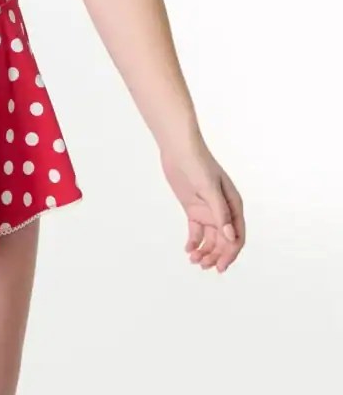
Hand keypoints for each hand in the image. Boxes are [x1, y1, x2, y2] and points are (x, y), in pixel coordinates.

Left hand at [159, 138, 244, 272]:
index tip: (220, 267)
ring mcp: (208, 211)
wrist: (179, 149)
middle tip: (203, 266)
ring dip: (204, 251)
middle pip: (223, 241)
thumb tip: (231, 237)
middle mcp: (223, 211)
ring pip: (210, 238)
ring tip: (194, 260)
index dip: (230, 254)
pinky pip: (197, 231)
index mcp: (234, 205)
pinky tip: (188, 250)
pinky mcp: (194, 209)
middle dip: (215, 256)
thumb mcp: (210, 188)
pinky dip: (194, 242)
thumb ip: (220, 213)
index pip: (237, 236)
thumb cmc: (198, 163)